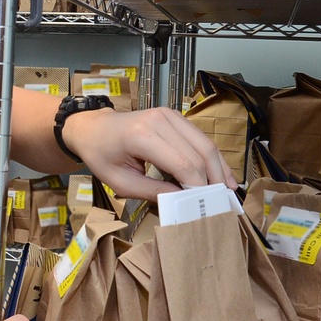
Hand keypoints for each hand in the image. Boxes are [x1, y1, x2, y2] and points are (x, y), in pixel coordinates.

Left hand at [62, 106, 235, 198]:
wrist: (93, 128)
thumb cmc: (101, 155)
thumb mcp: (120, 182)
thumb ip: (152, 192)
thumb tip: (182, 203)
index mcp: (142, 135)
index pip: (182, 163)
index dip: (198, 186)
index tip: (205, 206)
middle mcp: (159, 120)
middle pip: (199, 152)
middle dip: (213, 179)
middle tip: (221, 203)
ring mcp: (169, 115)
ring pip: (204, 143)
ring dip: (218, 168)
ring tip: (227, 191)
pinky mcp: (175, 116)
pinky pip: (199, 137)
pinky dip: (211, 157)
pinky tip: (220, 175)